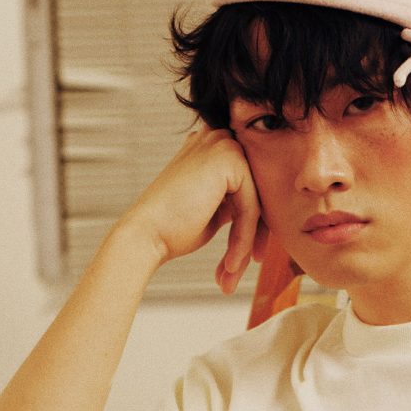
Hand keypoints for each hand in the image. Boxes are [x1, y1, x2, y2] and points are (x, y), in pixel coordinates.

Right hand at [118, 126, 267, 294]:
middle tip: (236, 271)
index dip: (250, 226)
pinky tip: (230, 263)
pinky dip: (243, 238)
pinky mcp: (230, 158)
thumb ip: (236, 202)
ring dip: (246, 243)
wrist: (145, 235)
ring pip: (255, 202)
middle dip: (253, 236)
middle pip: (256, 193)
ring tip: (231, 272)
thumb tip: (265, 211)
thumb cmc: (172, 229)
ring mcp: (223, 144)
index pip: (247, 187)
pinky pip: (251, 206)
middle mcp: (217, 138)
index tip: (242, 261)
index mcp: (211, 148)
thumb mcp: (213, 211)